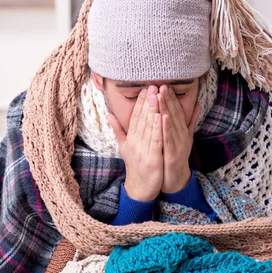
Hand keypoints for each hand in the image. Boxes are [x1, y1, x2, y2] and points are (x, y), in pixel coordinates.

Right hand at [107, 86, 162, 201]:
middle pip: (142, 119)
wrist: (140, 187)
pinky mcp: (152, 158)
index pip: (135, 117)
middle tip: (152, 85)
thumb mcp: (124, 146)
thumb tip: (109, 114)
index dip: (140, 102)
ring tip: (157, 96)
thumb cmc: (135, 164)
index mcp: (130, 138)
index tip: (145, 89)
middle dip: (148, 101)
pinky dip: (158, 129)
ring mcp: (143, 150)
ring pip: (149, 127)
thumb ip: (118, 130)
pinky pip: (156, 141)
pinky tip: (162, 117)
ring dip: (153, 110)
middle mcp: (135, 142)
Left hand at [157, 85, 199, 193]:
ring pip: (171, 124)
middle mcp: (182, 135)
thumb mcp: (186, 137)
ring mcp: (178, 144)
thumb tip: (198, 104)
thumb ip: (190, 121)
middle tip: (161, 86)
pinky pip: (168, 139)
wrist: (176, 178)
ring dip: (165, 109)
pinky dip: (166, 128)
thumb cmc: (178, 156)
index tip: (165, 86)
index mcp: (183, 130)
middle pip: (173, 115)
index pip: (176, 111)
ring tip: (160, 96)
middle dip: (167, 99)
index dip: (171, 98)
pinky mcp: (173, 153)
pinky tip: (162, 117)